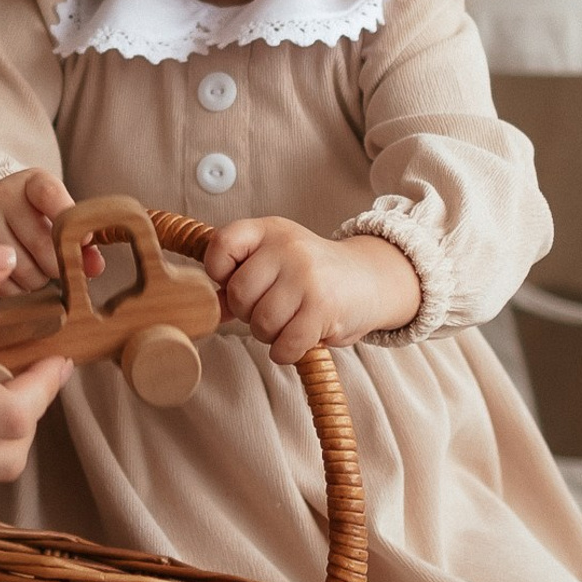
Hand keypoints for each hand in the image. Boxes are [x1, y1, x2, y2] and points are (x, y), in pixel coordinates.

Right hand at [0, 169, 91, 289]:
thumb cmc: (32, 219)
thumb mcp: (57, 216)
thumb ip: (80, 239)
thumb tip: (96, 266)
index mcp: (29, 184)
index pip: (50, 194)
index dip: (69, 218)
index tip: (86, 240)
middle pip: (43, 244)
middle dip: (57, 264)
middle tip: (56, 264)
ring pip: (25, 271)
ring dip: (37, 279)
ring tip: (33, 267)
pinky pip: (4, 286)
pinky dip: (17, 289)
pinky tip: (14, 275)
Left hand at [201, 221, 421, 364]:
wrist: (371, 279)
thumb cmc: (314, 274)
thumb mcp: (276, 260)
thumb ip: (241, 276)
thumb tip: (210, 306)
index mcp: (270, 230)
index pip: (221, 245)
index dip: (218, 271)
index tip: (235, 280)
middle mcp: (288, 248)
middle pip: (238, 294)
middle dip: (248, 312)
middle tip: (271, 309)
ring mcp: (307, 277)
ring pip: (261, 323)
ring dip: (270, 334)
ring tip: (289, 322)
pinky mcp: (323, 308)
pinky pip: (285, 345)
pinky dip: (286, 351)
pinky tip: (298, 339)